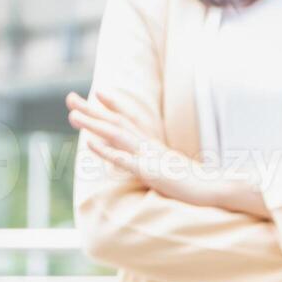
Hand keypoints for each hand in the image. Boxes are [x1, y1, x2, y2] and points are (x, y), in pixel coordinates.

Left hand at [66, 91, 229, 208]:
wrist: (213, 189)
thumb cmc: (192, 181)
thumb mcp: (170, 166)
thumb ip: (157, 159)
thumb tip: (145, 158)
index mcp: (153, 143)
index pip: (130, 118)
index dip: (113, 105)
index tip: (98, 93)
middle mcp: (148, 144)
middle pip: (116, 121)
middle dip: (91, 109)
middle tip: (69, 98)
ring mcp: (147, 155)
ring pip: (116, 134)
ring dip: (93, 124)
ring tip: (72, 115)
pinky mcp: (148, 171)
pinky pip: (124, 159)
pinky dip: (106, 150)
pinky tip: (90, 143)